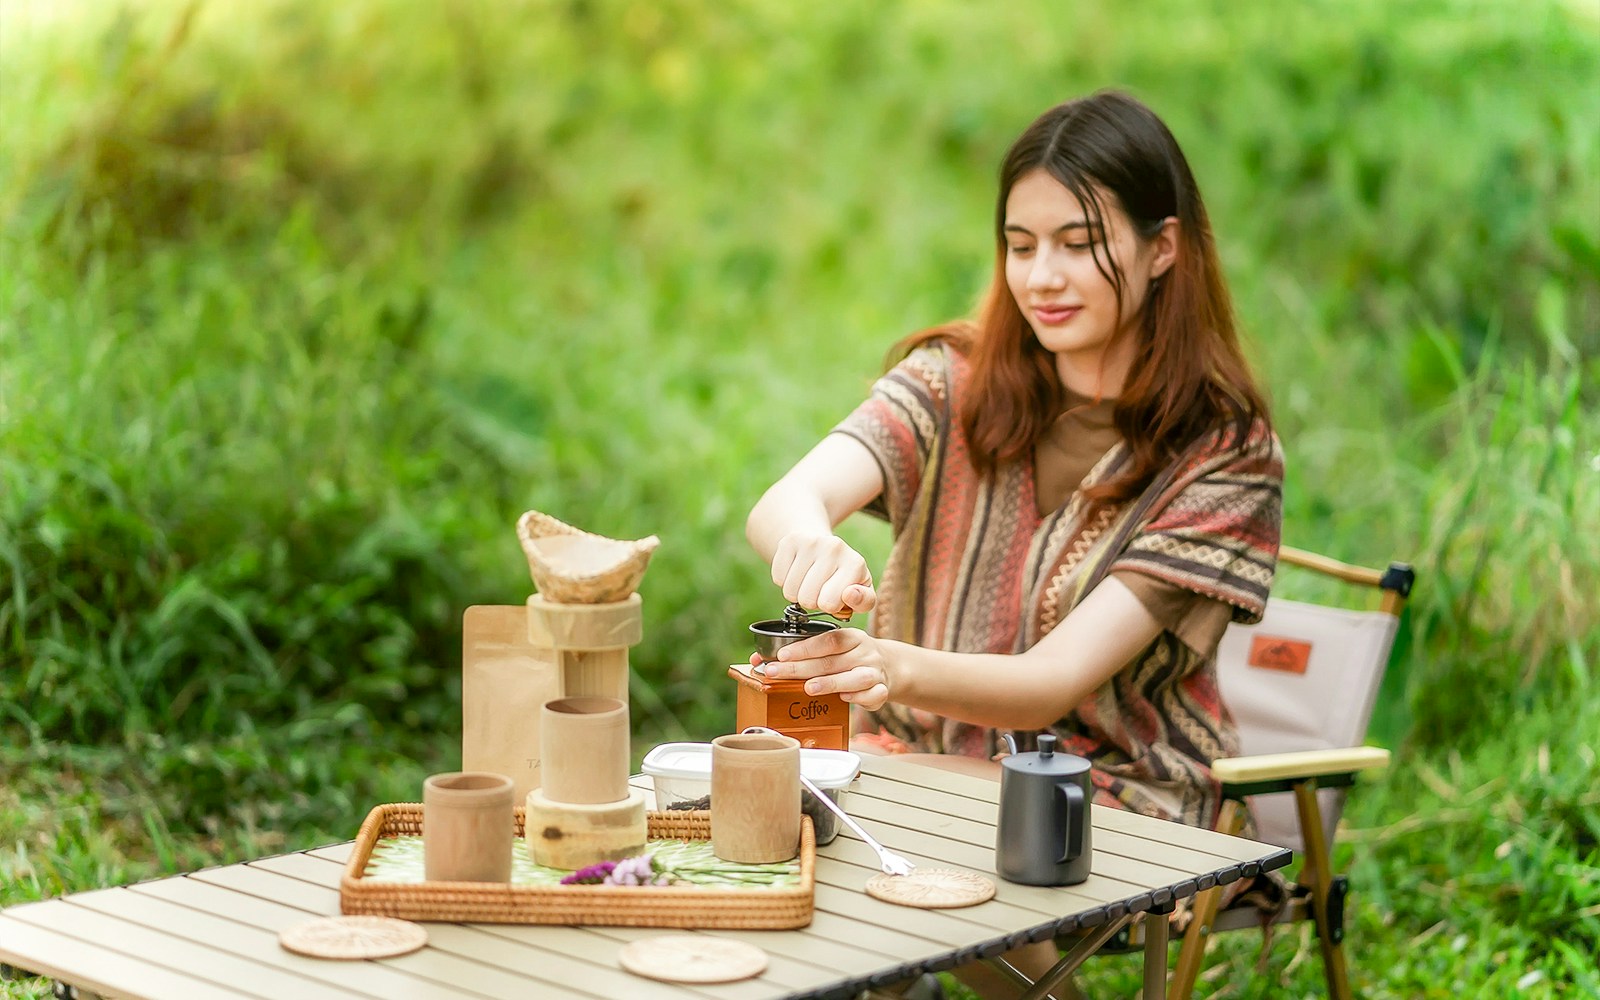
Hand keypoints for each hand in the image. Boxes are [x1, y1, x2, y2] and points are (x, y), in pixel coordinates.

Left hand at [755, 628, 891, 711]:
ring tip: (809, 688)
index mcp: (852, 637)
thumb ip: (802, 653)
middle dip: (802, 668)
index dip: (804, 648)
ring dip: (831, 683)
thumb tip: (757, 659)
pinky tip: (844, 699)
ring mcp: (875, 672)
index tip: (781, 655)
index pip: (827, 640)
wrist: (889, 666)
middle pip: (832, 661)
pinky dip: (860, 698)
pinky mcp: (882, 691)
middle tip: (776, 674)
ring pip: (856, 678)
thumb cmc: (851, 657)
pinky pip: (874, 695)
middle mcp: (865, 653)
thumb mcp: (833, 648)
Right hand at [770, 532, 876, 617]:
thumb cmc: (843, 576)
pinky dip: (784, 581)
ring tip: (807, 582)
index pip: (829, 604)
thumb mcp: (861, 592)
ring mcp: (811, 542)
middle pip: (807, 599)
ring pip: (790, 591)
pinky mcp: (790, 541)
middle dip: (811, 602)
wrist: (821, 545)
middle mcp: (835, 548)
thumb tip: (850, 595)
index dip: (828, 607)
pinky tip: (797, 572)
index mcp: (855, 564)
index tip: (833, 597)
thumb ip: (864, 601)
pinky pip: (778, 578)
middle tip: (818, 590)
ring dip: (796, 593)